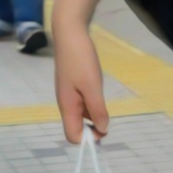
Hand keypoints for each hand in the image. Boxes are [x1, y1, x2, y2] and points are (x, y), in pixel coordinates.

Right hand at [53, 16, 108, 143]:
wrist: (69, 34)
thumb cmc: (80, 60)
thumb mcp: (92, 86)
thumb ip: (97, 109)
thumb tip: (103, 129)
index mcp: (67, 107)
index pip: (73, 136)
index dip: (88, 138)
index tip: (104, 129)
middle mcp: (65, 104)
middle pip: (76, 127)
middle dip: (92, 128)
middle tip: (107, 115)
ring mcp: (68, 94)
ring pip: (80, 115)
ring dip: (93, 115)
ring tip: (103, 100)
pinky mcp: (72, 85)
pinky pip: (81, 103)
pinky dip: (90, 104)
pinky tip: (97, 90)